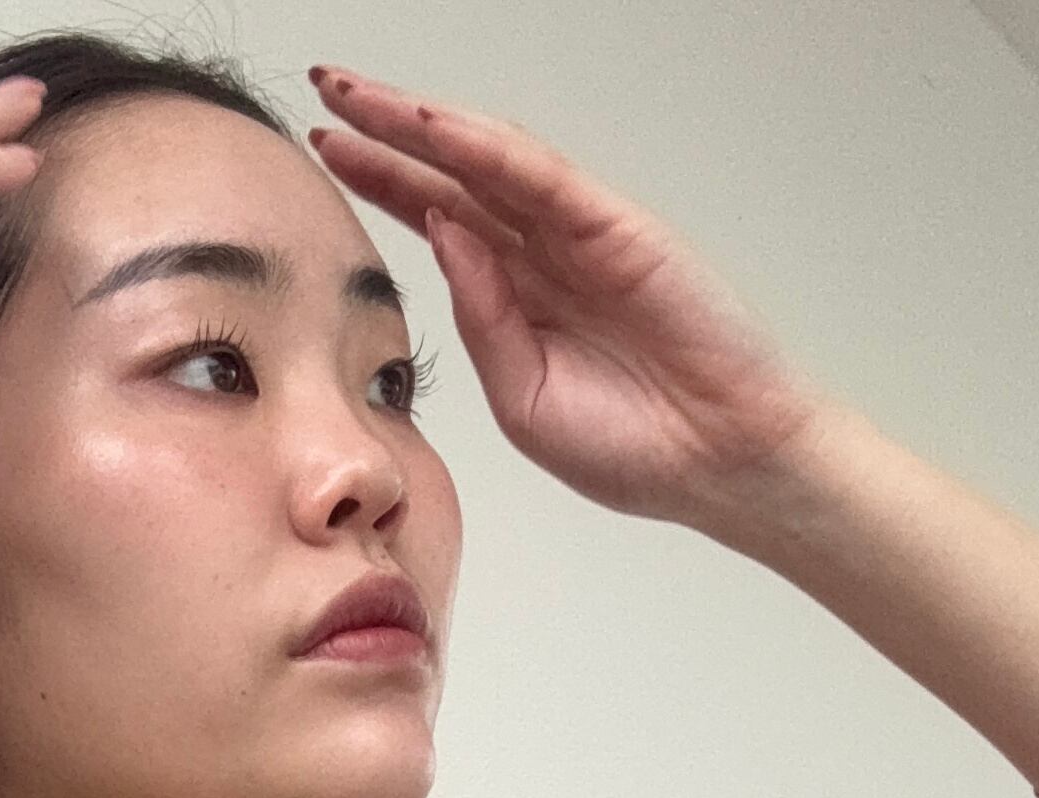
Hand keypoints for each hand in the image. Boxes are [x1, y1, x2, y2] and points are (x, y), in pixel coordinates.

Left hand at [307, 70, 836, 527]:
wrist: (716, 463)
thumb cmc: (632, 445)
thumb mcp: (522, 400)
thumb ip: (481, 322)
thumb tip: (441, 235)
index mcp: (516, 297)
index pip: (436, 220)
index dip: (379, 183)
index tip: (322, 154)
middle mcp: (541, 252)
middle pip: (449, 175)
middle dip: (384, 133)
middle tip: (325, 91)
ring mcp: (577, 233)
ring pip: (486, 159)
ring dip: (421, 123)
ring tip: (358, 95)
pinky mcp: (615, 226)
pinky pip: (541, 175)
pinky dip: (487, 148)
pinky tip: (435, 127)